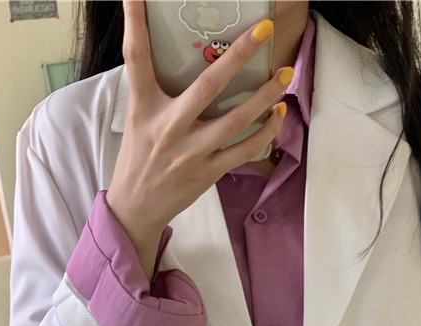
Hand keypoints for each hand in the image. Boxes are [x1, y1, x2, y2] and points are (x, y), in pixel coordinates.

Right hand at [106, 0, 290, 273]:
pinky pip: (244, 150)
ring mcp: (191, 152)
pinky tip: (277, 114)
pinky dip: (264, 132)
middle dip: (239, 56)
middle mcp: (168, 128)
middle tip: (264, 31)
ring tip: (285, 76)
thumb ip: (157, 91)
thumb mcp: (137, 121)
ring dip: (265, 96)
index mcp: (145, 108)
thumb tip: (184, 61)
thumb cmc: (138, 161)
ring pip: (236, 120)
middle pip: (208, 86)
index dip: (135, 22)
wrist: (136, 209)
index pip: (136, 59)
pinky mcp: (208, 172)